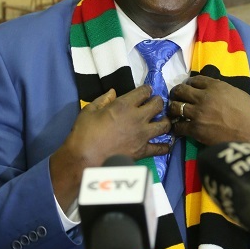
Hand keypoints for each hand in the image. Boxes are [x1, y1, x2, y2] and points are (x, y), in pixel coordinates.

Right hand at [50, 85, 171, 211]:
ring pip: (164, 124)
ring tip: (161, 121)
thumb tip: (113, 92)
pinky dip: (164, 146)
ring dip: (164, 120)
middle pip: (158, 105)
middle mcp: (138, 117)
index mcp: (124, 105)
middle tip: (155, 103)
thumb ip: (103, 100)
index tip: (146, 91)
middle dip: (158, 101)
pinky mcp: (143, 151)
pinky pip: (161, 148)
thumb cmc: (84, 133)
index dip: (146, 89)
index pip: (144, 91)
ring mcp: (143, 135)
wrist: (85, 159)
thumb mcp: (89, 110)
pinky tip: (165, 144)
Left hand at [169, 75, 249, 152]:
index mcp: (216, 86)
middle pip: (180, 90)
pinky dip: (177, 127)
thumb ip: (223, 91)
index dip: (189, 84)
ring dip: (173, 109)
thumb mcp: (238, 95)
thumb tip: (214, 95)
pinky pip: (179, 126)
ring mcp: (198, 113)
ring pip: (175, 106)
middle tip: (176, 98)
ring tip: (173, 113)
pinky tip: (179, 128)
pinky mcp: (196, 129)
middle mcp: (204, 96)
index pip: (195, 80)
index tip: (188, 88)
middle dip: (177, 93)